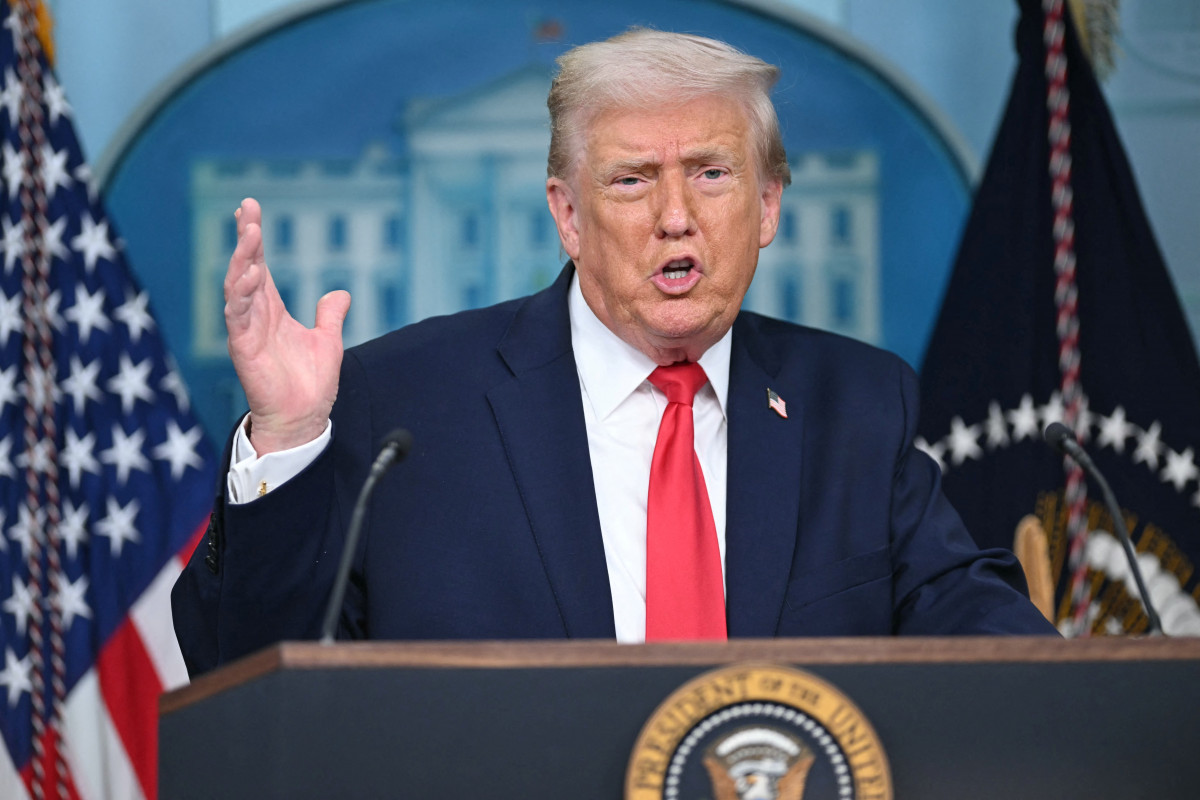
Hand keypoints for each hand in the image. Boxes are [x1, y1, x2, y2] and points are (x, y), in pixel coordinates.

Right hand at [223, 198, 350, 453]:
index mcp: (272, 311)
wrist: (303, 419)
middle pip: (246, 268)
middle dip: (245, 239)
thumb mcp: (328, 341)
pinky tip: (247, 275)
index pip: (260, 266)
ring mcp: (248, 331)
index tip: (250, 209)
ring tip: (250, 234)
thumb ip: (330, 316)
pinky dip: (240, 295)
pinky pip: (238, 317)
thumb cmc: (309, 384)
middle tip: (247, 210)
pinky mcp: (244, 348)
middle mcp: (256, 316)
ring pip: (238, 288)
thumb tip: (339, 294)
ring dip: (243, 260)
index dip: (254, 239)